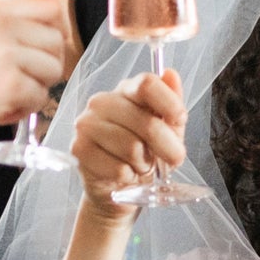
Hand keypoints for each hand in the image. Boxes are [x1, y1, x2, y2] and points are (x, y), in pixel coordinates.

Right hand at [0, 0, 66, 143]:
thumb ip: (1, 24)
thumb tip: (44, 26)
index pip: (49, 5)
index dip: (54, 29)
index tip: (43, 48)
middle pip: (56, 41)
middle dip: (45, 66)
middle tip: (21, 80)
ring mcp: (6, 54)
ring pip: (53, 70)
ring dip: (35, 89)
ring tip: (6, 97)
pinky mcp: (9, 85)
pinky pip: (40, 98)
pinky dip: (23, 111)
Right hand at [71, 70, 188, 220]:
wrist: (118, 186)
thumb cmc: (144, 153)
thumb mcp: (167, 129)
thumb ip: (172, 103)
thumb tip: (171, 74)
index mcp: (126, 90)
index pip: (147, 84)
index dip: (170, 104)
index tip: (180, 120)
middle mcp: (102, 102)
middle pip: (147, 123)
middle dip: (168, 147)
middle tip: (174, 158)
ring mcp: (87, 125)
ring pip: (132, 148)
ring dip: (145, 164)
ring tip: (142, 165)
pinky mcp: (79, 150)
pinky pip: (117, 168)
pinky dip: (129, 176)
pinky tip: (126, 173)